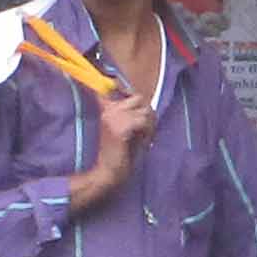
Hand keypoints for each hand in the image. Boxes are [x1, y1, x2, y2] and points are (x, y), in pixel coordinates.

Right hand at [65, 85, 156, 212]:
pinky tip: (143, 142)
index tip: (119, 84)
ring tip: (144, 138)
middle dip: (148, 114)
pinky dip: (148, 132)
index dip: (121, 85)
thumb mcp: (124, 128)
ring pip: (145, 110)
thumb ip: (129, 113)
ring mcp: (113, 117)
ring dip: (150, 125)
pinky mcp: (121, 127)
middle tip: (146, 130)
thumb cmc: (119, 152)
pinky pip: (144, 121)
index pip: (112, 87)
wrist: (107, 171)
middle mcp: (108, 109)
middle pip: (139, 98)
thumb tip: (140, 101)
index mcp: (106, 108)